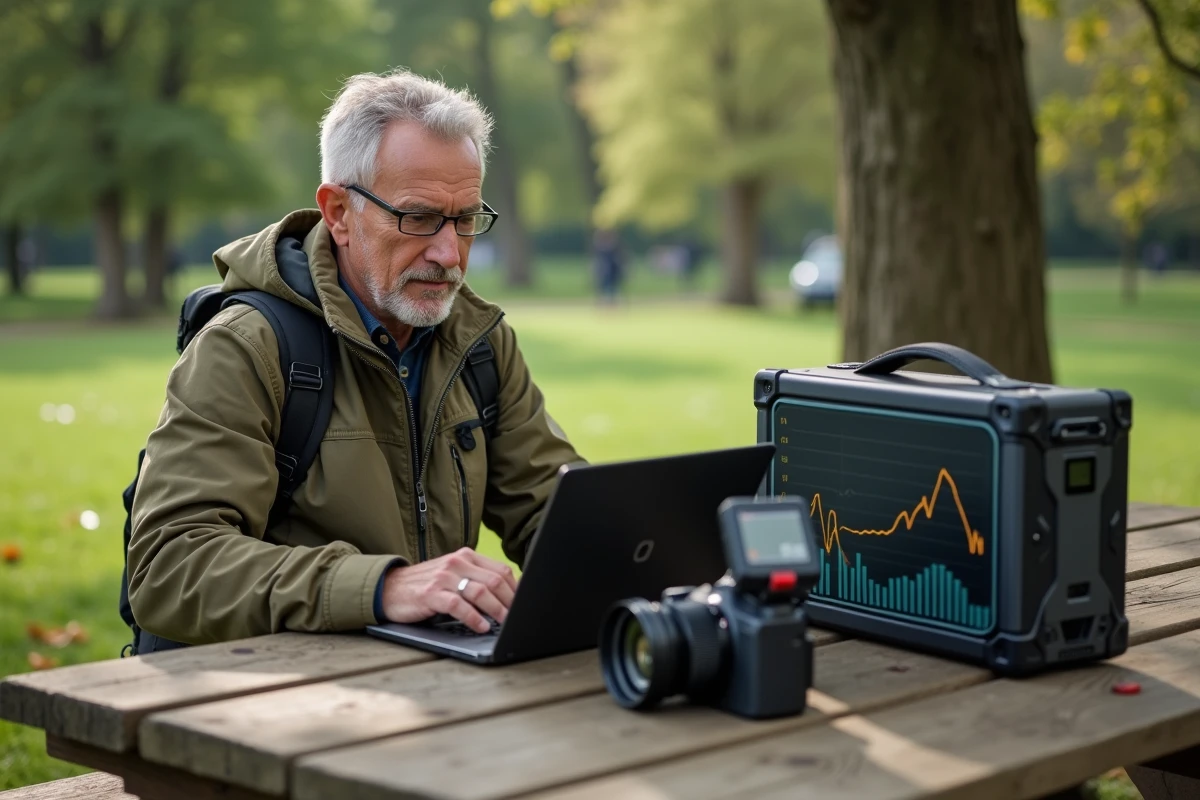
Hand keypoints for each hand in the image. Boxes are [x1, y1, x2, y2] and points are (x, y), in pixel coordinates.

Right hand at [380, 548, 518, 632]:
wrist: (389, 588)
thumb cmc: (426, 585)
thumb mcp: (453, 575)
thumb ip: (476, 579)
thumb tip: (508, 596)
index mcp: (466, 556)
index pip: (500, 570)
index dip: (516, 590)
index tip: (524, 604)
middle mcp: (456, 563)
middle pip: (494, 581)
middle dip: (510, 601)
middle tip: (518, 617)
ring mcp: (443, 577)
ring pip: (480, 592)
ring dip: (496, 610)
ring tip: (504, 623)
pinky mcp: (431, 593)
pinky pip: (458, 605)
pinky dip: (474, 618)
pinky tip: (481, 626)